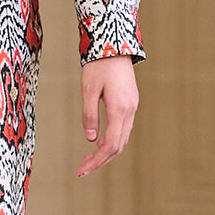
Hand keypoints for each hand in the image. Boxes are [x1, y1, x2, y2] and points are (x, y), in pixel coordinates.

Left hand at [77, 53, 137, 176]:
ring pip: (122, 138)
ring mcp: (133, 106)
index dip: (97, 161)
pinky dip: (112, 139)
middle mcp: (130, 111)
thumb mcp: (88, 90)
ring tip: (88, 159)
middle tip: (82, 168)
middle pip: (118, 146)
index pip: (110, 145)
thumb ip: (89, 115)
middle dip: (100, 160)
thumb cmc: (98, 65)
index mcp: (120, 109)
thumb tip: (91, 139)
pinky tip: (99, 141)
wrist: (114, 44)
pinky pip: (123, 128)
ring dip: (106, 151)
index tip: (82, 170)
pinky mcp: (131, 102)